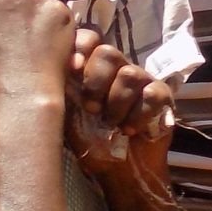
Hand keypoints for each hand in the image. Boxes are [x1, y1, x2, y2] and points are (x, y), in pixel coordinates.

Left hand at [63, 29, 173, 192]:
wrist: (117, 172)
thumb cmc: (89, 143)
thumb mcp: (66, 116)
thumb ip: (61, 88)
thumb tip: (49, 65)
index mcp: (91, 69)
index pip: (88, 38)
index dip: (80, 47)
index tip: (72, 69)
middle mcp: (116, 70)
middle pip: (108, 53)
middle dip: (96, 82)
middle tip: (92, 108)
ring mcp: (141, 81)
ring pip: (129, 74)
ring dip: (117, 104)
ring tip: (112, 124)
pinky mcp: (162, 96)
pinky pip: (153, 93)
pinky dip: (140, 114)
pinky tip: (132, 130)